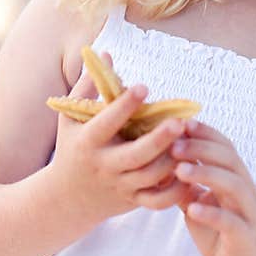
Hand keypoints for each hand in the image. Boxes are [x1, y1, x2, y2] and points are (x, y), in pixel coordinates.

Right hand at [47, 53, 189, 225]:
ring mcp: (120, 185)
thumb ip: (88, 87)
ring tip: (189, 138)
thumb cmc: (71, 148)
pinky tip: (188, 168)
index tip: (143, 86)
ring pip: (152, 176)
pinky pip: (159, 200)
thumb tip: (105, 54)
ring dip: (173, 158)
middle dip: (159, 139)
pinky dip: (176, 189)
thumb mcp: (69, 119)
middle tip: (179, 121)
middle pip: (136, 155)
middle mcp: (105, 165)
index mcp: (88, 141)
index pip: (106, 122)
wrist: (66, 198)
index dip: (125, 105)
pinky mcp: (133, 201)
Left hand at [172, 120, 255, 255]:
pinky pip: (231, 221)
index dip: (205, 133)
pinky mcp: (245, 236)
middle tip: (175, 145)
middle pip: (230, 159)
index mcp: (234, 177)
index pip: (224, 146)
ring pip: (234, 185)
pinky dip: (212, 212)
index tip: (182, 123)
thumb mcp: (196, 201)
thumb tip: (158, 156)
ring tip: (180, 170)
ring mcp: (248, 212)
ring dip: (207, 173)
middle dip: (202, 148)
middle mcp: (245, 190)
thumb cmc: (216, 231)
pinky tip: (193, 207)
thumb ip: (184, 182)